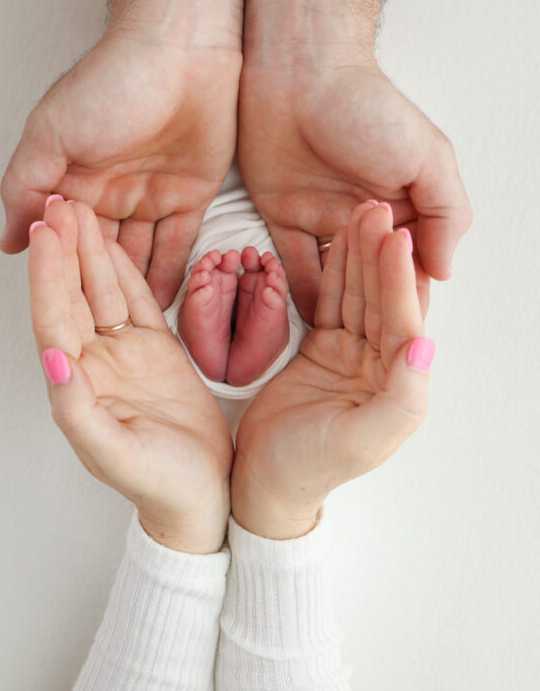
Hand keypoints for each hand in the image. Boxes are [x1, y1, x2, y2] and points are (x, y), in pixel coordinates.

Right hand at [2, 31, 240, 308]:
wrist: (183, 52)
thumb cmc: (113, 81)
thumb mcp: (51, 134)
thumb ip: (26, 188)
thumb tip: (9, 240)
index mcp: (73, 180)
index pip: (64, 240)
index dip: (64, 273)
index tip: (65, 313)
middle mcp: (110, 191)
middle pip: (102, 253)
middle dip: (101, 288)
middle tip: (104, 333)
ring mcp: (151, 194)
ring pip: (140, 254)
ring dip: (134, 288)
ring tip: (133, 331)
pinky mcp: (191, 194)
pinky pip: (180, 243)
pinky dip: (173, 274)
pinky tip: (164, 306)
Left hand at [29, 197, 233, 553]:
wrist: (205, 493)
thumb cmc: (162, 486)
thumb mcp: (118, 455)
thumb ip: (80, 412)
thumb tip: (53, 363)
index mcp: (78, 386)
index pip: (54, 320)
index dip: (48, 275)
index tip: (46, 233)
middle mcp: (94, 364)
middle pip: (72, 295)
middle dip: (64, 249)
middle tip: (60, 203)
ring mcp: (124, 354)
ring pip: (102, 291)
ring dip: (90, 251)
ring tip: (81, 209)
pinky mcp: (155, 350)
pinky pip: (135, 301)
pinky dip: (124, 271)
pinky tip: (114, 244)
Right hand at [230, 200, 433, 539]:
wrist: (264, 481)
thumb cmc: (310, 468)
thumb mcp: (359, 440)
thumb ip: (400, 399)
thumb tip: (426, 348)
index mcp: (397, 386)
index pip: (401, 321)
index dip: (399, 280)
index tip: (397, 238)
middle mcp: (380, 366)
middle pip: (382, 300)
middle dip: (380, 255)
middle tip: (377, 210)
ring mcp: (352, 354)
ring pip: (358, 295)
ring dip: (360, 256)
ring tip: (360, 214)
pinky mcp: (324, 348)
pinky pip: (332, 303)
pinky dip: (335, 272)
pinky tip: (337, 243)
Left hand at [238, 58, 471, 322]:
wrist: (297, 72)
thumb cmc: (367, 107)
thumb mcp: (427, 156)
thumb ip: (445, 212)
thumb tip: (446, 271)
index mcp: (405, 204)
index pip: (414, 262)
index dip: (413, 294)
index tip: (408, 332)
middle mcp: (365, 216)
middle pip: (372, 275)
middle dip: (372, 309)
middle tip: (370, 350)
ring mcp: (323, 217)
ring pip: (334, 274)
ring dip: (337, 305)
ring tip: (338, 346)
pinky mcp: (282, 215)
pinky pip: (291, 262)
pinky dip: (295, 291)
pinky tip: (306, 322)